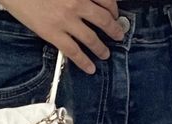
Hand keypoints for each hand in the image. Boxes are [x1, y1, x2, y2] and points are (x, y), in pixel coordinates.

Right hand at [0, 0, 124, 74]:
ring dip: (101, 48)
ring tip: (105, 54)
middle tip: (118, 35)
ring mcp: (66, 21)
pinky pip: (74, 51)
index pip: (106, 0)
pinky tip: (91, 68)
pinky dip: (84, 61)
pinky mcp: (54, 34)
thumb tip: (87, 3)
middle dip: (114, 29)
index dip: (114, 9)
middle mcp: (77, 3)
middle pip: (103, 20)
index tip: (115, 14)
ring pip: (91, 38)